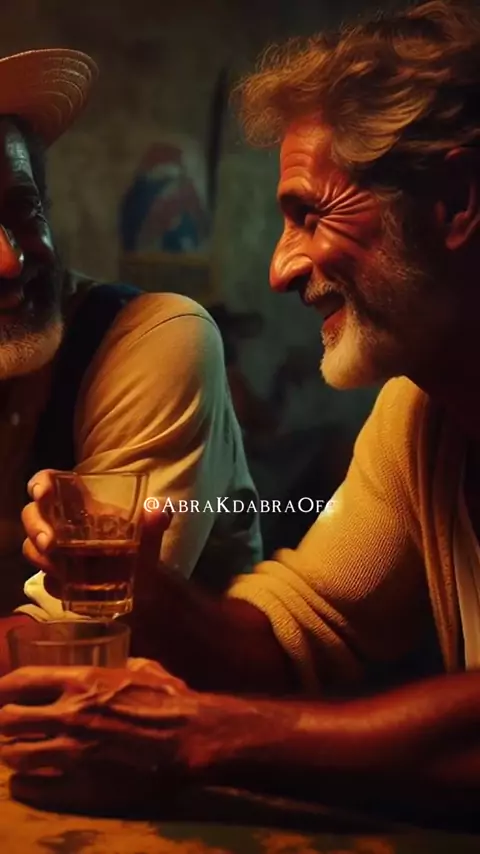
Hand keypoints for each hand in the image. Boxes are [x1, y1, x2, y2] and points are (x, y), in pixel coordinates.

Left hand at [0, 658, 210, 811]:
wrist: (190, 738)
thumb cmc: (171, 700)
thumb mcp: (143, 668)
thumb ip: (121, 665)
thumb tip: (120, 663)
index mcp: (81, 682)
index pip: (20, 682)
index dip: (2, 688)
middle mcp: (68, 715)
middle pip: (7, 720)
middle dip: (2, 723)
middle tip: (5, 727)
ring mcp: (71, 753)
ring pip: (14, 755)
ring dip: (10, 753)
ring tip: (14, 753)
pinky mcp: (78, 786)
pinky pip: (31, 787)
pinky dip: (23, 782)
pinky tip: (26, 779)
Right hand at [21, 469, 169, 597]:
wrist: (146, 589)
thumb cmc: (142, 550)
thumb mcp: (151, 534)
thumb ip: (155, 520)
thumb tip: (161, 511)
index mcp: (81, 504)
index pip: (50, 483)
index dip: (40, 483)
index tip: (42, 493)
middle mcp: (63, 524)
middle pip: (32, 514)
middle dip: (36, 526)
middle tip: (50, 542)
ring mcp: (56, 552)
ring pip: (31, 547)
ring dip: (39, 555)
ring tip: (60, 568)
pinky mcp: (57, 578)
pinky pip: (44, 578)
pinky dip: (52, 581)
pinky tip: (67, 585)